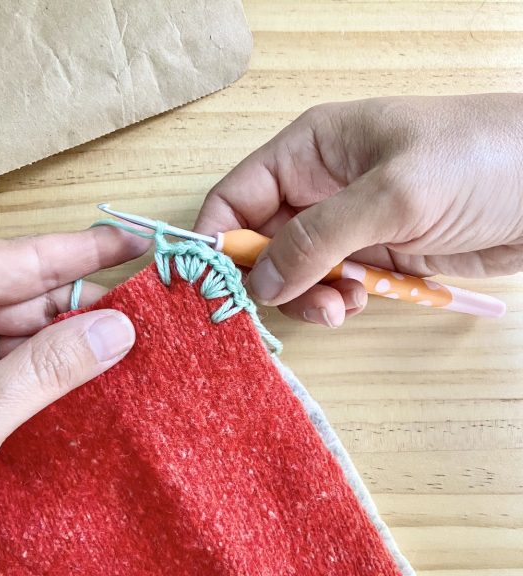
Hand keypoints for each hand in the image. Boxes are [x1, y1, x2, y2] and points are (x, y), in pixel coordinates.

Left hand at [0, 226, 149, 508]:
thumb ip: (43, 370)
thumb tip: (118, 330)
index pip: (20, 260)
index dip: (84, 249)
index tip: (136, 240)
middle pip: (36, 296)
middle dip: (93, 303)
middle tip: (151, 309)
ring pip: (39, 333)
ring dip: (85, 341)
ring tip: (138, 344)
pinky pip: (31, 365)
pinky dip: (66, 371)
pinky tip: (104, 372)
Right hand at [195, 94, 522, 327]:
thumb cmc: (477, 161)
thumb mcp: (392, 194)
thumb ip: (319, 237)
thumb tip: (260, 280)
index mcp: (308, 151)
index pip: (236, 196)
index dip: (219, 239)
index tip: (217, 284)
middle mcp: (317, 188)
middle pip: (261, 242)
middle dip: (273, 278)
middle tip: (304, 302)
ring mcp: (344, 224)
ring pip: (295, 271)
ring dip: (309, 296)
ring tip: (343, 305)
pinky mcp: (370, 255)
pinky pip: (330, 285)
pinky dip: (338, 300)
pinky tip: (364, 300)